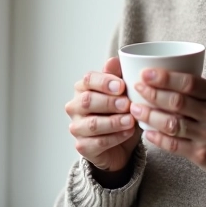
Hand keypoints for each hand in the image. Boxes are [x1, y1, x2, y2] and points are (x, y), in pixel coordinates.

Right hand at [64, 57, 140, 186]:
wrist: (121, 145)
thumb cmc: (120, 113)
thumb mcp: (124, 93)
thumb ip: (118, 76)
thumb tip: (114, 60)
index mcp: (83, 88)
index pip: (88, 80)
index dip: (104, 82)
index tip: (122, 86)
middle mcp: (75, 106)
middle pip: (87, 101)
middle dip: (109, 102)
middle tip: (127, 104)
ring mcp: (77, 127)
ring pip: (92, 124)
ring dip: (113, 121)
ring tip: (130, 120)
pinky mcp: (82, 146)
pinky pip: (98, 142)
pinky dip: (115, 137)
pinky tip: (128, 132)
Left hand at [129, 69, 205, 175]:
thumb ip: (201, 91)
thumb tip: (166, 77)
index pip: (189, 83)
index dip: (165, 77)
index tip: (146, 73)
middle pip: (177, 102)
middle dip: (152, 94)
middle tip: (136, 88)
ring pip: (171, 124)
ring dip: (149, 115)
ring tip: (135, 109)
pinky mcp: (201, 155)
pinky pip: (173, 145)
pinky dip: (157, 138)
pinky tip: (147, 132)